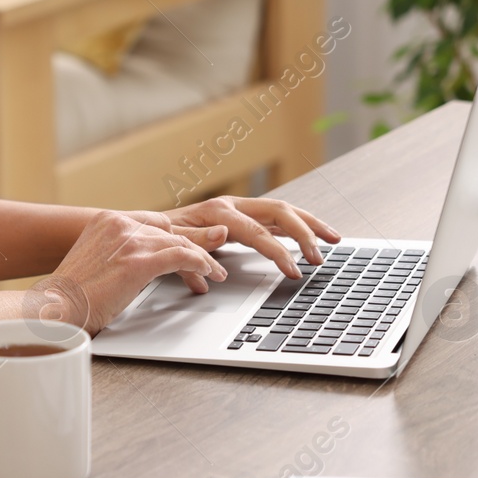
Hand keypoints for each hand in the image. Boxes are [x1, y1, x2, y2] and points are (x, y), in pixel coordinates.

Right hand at [32, 210, 229, 335]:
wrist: (55, 308)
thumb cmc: (72, 295)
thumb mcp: (96, 262)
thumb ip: (118, 254)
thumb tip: (142, 265)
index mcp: (105, 220)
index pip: (153, 222)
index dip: (174, 238)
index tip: (189, 251)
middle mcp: (118, 224)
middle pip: (170, 231)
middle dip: (193, 248)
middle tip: (210, 264)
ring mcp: (129, 241)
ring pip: (180, 243)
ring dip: (203, 259)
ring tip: (216, 273)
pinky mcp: (139, 261)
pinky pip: (181, 257)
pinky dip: (200, 264)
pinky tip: (208, 274)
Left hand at [146, 196, 342, 279]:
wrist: (144, 230)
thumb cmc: (157, 237)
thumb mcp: (171, 240)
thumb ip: (194, 239)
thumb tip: (223, 234)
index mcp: (217, 211)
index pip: (257, 231)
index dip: (277, 251)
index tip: (294, 271)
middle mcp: (231, 206)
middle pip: (279, 212)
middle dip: (305, 232)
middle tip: (321, 257)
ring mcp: (238, 210)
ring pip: (282, 212)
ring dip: (309, 225)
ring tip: (334, 239)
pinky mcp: (241, 217)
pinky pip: (274, 220)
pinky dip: (295, 227)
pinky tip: (311, 238)